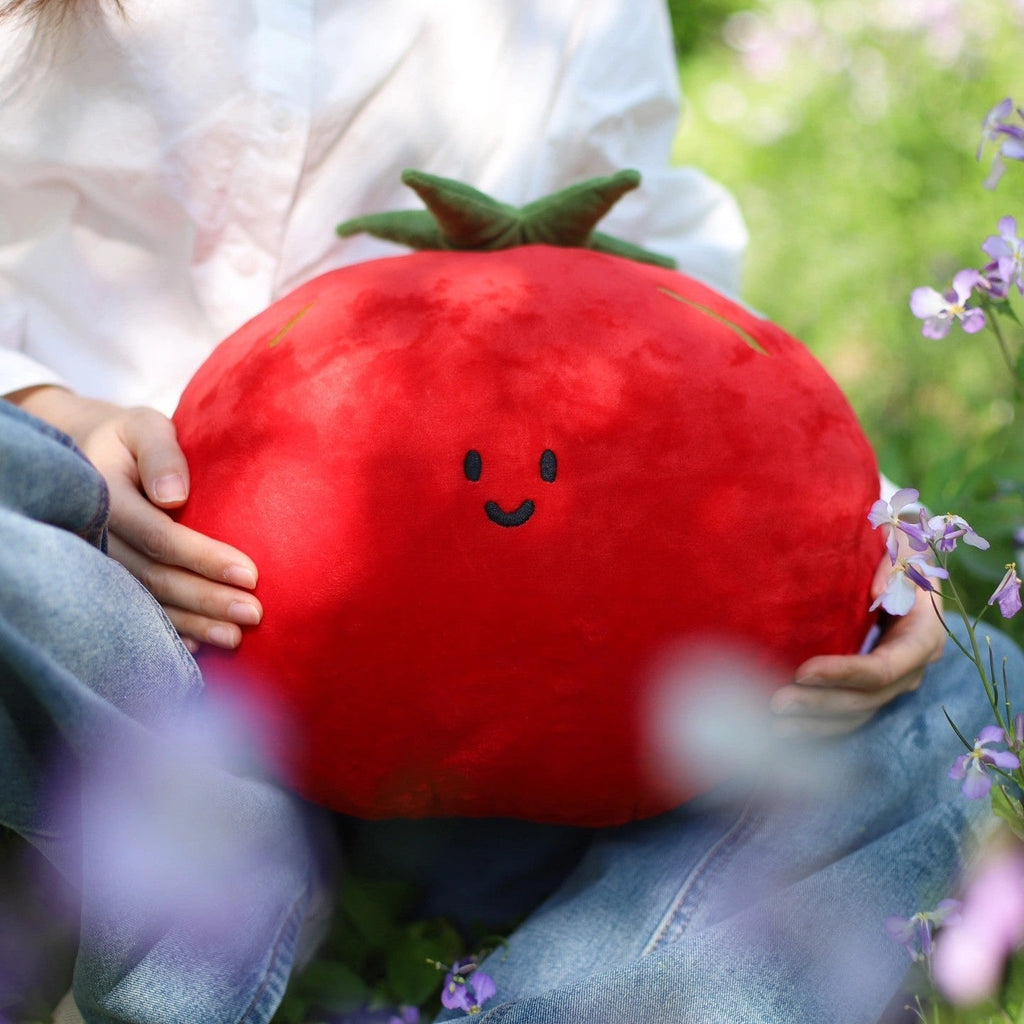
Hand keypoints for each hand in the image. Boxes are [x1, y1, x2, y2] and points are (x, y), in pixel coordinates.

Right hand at [9, 386, 261, 650]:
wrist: (90, 452)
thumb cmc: (131, 437)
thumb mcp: (145, 427)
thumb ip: (161, 454)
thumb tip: (174, 496)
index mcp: (106, 497)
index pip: (159, 537)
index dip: (204, 558)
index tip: (250, 574)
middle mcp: (97, 536)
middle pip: (155, 578)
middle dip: (206, 600)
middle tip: (253, 614)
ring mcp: (99, 563)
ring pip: (147, 602)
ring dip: (193, 624)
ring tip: (236, 638)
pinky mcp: (107, 578)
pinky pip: (137, 613)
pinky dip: (170, 633)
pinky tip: (202, 647)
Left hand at [769, 547, 946, 736]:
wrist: (905, 568)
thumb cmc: (899, 552)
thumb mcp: (905, 546)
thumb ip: (897, 564)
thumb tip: (878, 594)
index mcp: (923, 637)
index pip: (883, 668)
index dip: (843, 673)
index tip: (801, 670)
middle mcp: (911, 668)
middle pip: (866, 699)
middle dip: (819, 703)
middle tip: (775, 702)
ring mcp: (894, 684)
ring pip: (856, 714)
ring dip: (814, 722)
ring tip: (772, 724)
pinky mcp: (875, 689)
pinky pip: (849, 716)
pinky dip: (818, 725)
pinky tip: (783, 729)